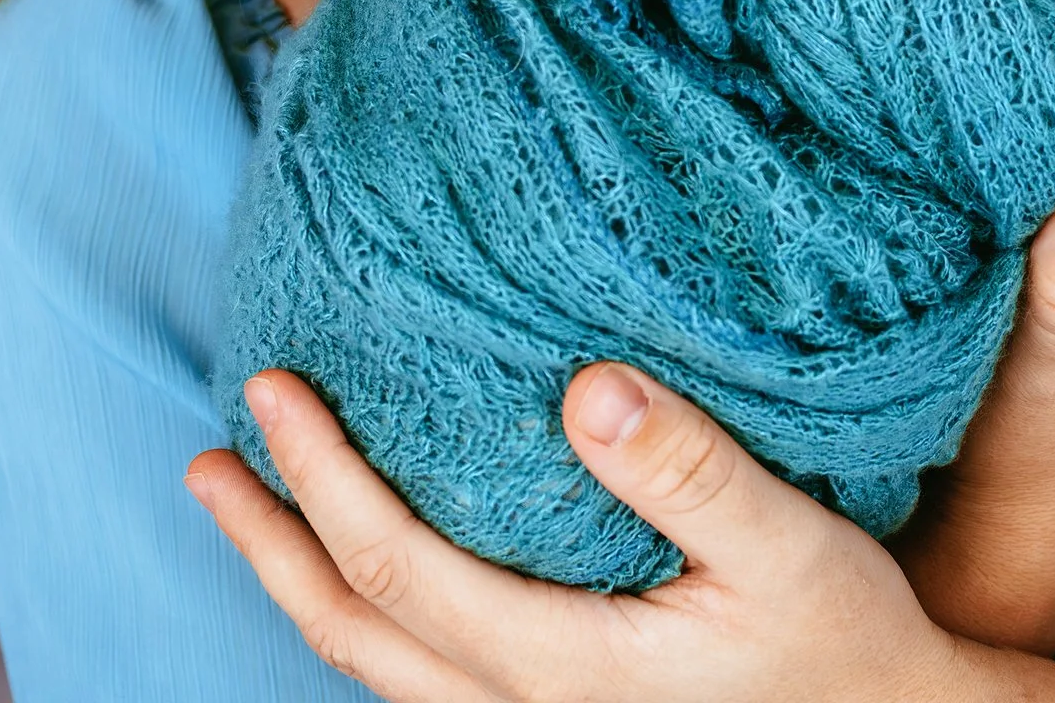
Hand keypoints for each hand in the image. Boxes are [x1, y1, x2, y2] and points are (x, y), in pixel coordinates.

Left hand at [188, 363, 984, 702]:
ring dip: (304, 579)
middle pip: (354, 633)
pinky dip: (370, 605)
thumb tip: (584, 388)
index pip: (397, 568)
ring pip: (379, 662)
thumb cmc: (845, 637)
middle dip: (271, 544)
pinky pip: (424, 665)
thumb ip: (689, 471)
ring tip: (255, 505)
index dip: (320, 481)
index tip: (271, 390)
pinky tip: (375, 553)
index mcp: (566, 665)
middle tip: (209, 462)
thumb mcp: (789, 545)